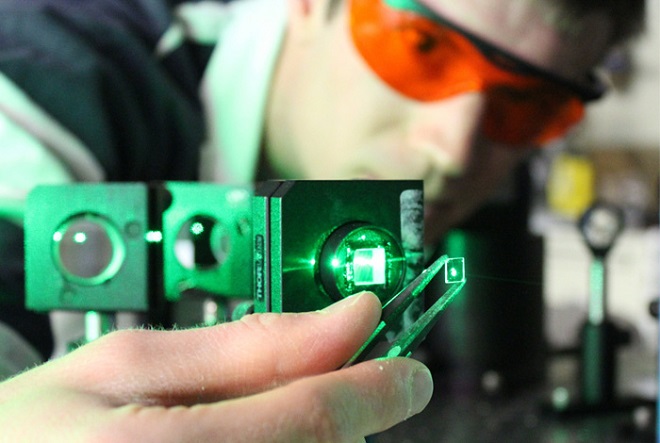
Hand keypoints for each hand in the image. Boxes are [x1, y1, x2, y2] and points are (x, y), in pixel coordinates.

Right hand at [0, 292, 432, 441]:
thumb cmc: (25, 436)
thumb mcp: (119, 365)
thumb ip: (242, 345)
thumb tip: (346, 320)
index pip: (312, 418)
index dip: (376, 389)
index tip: (410, 372)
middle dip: (339, 418)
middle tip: (318, 384)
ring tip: (246, 422)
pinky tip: (244, 438)